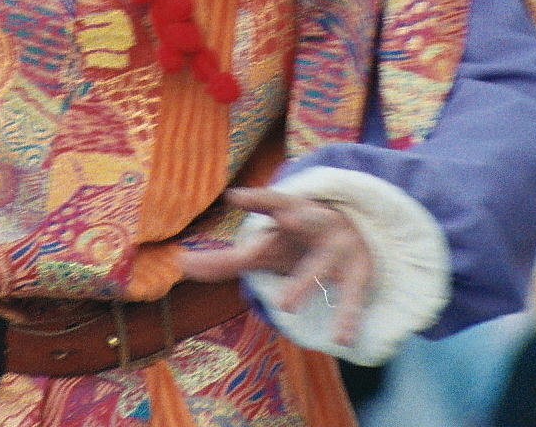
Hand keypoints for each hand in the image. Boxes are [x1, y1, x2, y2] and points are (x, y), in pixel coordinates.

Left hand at [180, 187, 374, 346]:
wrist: (357, 237)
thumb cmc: (295, 243)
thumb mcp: (263, 248)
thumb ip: (223, 261)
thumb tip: (179, 264)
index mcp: (288, 214)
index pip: (270, 202)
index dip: (255, 199)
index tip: (235, 196)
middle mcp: (313, 225)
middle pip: (301, 221)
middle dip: (293, 221)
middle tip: (278, 229)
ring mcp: (337, 248)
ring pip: (320, 265)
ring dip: (303, 283)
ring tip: (284, 308)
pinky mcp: (357, 272)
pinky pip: (353, 297)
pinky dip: (348, 317)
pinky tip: (342, 340)